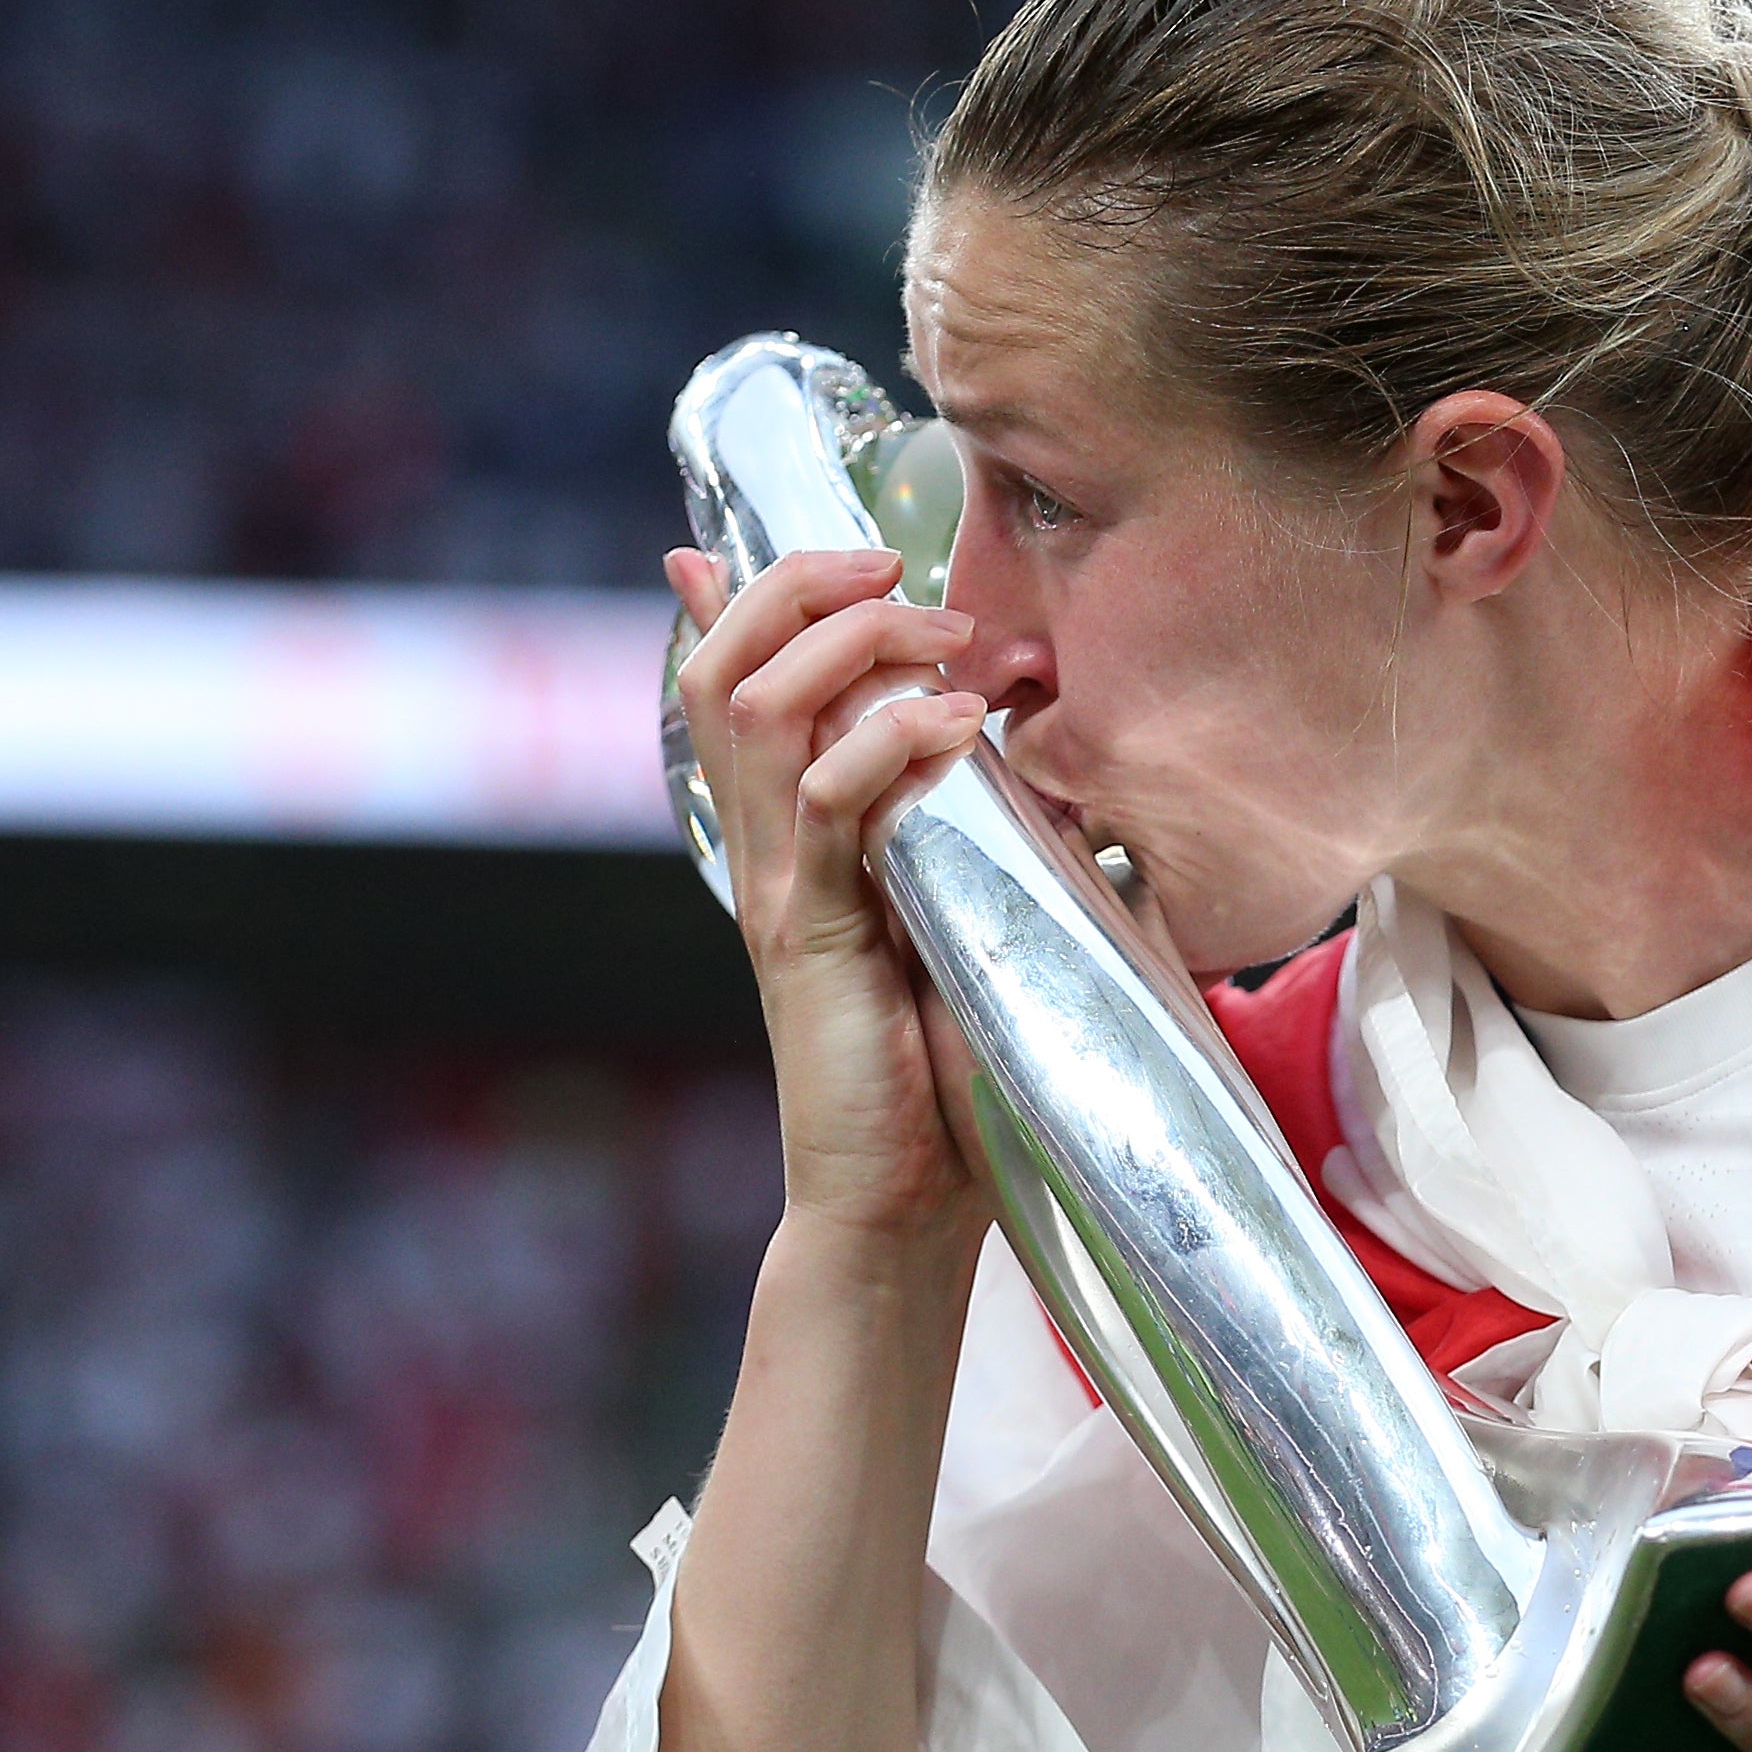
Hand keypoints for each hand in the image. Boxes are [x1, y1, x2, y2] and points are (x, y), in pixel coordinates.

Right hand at [666, 543, 999, 1245]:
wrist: (908, 1204)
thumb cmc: (952, 1067)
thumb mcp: (978, 912)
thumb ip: (982, 830)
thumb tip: (1030, 752)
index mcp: (789, 833)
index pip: (728, 677)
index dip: (753, 591)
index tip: (848, 547)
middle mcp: (764, 846)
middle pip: (721, 665)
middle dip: (804, 589)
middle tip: (902, 580)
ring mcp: (778, 886)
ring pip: (752, 710)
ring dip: (844, 646)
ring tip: (939, 640)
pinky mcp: (811, 936)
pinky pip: (828, 807)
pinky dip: (888, 747)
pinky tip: (958, 728)